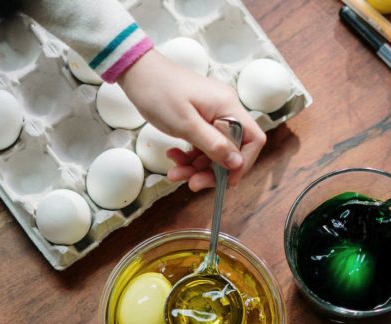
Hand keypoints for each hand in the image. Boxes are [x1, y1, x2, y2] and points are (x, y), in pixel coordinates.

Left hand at [118, 50, 265, 190]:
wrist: (137, 73)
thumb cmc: (159, 93)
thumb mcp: (186, 124)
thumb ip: (214, 145)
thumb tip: (237, 163)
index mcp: (228, 107)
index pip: (253, 139)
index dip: (243, 163)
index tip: (225, 181)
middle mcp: (225, 110)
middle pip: (232, 150)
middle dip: (212, 170)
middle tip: (192, 183)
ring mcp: (212, 114)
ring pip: (214, 151)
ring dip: (196, 167)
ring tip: (174, 172)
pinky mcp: (199, 118)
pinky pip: (202, 143)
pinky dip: (190, 155)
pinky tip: (174, 157)